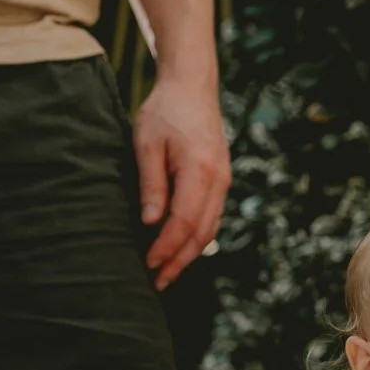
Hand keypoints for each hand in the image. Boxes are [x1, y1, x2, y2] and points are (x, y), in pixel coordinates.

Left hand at [133, 75, 231, 290]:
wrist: (192, 87)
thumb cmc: (164, 111)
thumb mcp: (146, 142)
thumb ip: (151, 183)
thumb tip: (150, 223)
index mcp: (200, 170)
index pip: (184, 221)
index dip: (166, 247)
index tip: (148, 263)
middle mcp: (218, 181)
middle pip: (201, 233)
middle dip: (179, 261)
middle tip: (157, 282)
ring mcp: (224, 183)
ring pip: (209, 230)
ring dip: (188, 255)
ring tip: (166, 272)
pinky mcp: (221, 183)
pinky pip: (212, 219)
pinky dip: (196, 239)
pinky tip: (179, 249)